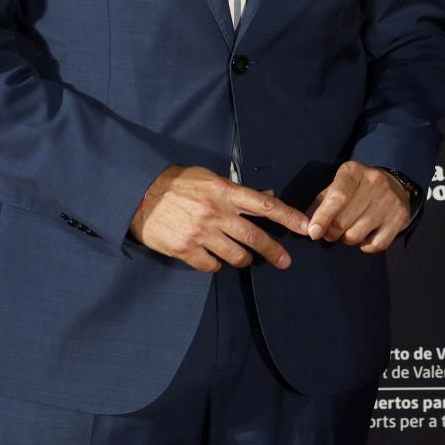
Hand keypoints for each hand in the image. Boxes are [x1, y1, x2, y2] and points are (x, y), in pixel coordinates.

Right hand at [128, 165, 310, 272]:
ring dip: (244, 259)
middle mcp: (216, 212)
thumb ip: (238, 191)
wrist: (138, 194)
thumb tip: (267, 194)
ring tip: (244, 259)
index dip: (288, 216)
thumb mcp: (210, 179)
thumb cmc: (178, 183)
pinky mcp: (184, 249)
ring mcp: (200, 232)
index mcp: (225, 191)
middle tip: (285, 262)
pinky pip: (211, 265)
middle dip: (274, 251)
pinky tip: (213, 259)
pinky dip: (215, 265)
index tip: (305, 226)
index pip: (264, 205)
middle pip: (254, 236)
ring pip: (235, 255)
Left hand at [305, 161, 411, 251]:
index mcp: (354, 171)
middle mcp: (374, 182)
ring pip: (356, 235)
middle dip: (331, 232)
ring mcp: (389, 200)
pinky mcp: (400, 216)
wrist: (394, 185)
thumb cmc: (356, 189)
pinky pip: (375, 245)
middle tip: (330, 231)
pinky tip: (366, 235)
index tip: (313, 233)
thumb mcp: (337, 187)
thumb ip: (320, 203)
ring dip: (347, 239)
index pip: (337, 197)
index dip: (323, 217)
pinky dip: (365, 246)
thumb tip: (305, 224)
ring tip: (350, 229)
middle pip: (343, 221)